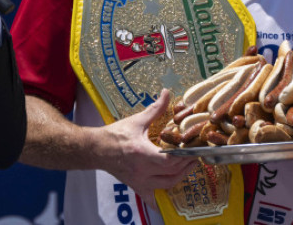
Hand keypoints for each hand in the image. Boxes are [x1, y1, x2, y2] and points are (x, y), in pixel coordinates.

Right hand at [98, 90, 199, 205]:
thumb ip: (155, 109)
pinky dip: (161, 198)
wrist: (96, 149)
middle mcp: (143, 170)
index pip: (170, 159)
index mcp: (143, 153)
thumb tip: (167, 93)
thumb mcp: (136, 121)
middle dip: (186, 165)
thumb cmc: (116, 134)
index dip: (185, 156)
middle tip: (195, 156)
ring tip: (188, 167)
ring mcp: (140, 181)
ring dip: (180, 177)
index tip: (194, 148)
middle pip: (172, 172)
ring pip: (167, 184)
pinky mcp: (136, 186)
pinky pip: (152, 197)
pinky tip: (167, 194)